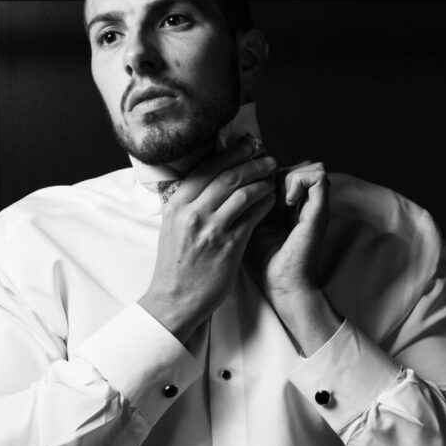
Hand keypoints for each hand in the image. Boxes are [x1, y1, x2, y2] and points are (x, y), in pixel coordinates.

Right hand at [139, 139, 277, 344]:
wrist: (174, 299)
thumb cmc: (175, 265)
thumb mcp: (172, 227)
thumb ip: (188, 204)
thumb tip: (210, 182)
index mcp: (177, 205)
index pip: (206, 168)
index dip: (230, 154)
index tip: (246, 146)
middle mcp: (193, 212)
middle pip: (228, 176)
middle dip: (252, 162)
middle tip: (267, 158)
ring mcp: (212, 229)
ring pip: (243, 192)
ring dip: (262, 181)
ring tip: (273, 177)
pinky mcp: (229, 245)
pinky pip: (253, 216)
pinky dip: (265, 203)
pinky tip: (272, 198)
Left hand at [245, 161, 341, 354]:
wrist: (282, 285)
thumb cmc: (261, 260)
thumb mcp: (247, 223)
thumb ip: (244, 202)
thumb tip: (226, 180)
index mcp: (286, 204)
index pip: (281, 170)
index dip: (265, 168)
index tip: (248, 178)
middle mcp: (303, 201)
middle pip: (295, 165)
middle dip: (275, 170)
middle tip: (261, 186)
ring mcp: (314, 206)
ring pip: (308, 167)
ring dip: (288, 175)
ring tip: (274, 194)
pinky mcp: (320, 212)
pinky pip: (317, 178)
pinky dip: (299, 181)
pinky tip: (285, 200)